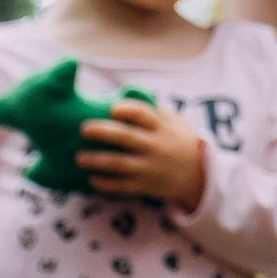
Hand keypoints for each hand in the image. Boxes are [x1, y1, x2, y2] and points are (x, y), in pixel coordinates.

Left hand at [75, 98, 207, 209]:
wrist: (197, 176)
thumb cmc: (178, 142)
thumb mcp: (174, 122)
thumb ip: (154, 110)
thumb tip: (127, 91)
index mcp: (162, 128)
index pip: (144, 115)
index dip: (127, 110)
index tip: (112, 107)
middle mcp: (155, 147)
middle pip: (126, 138)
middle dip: (103, 132)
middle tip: (83, 128)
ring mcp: (149, 168)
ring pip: (119, 164)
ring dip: (97, 161)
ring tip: (79, 158)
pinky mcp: (144, 186)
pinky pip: (122, 186)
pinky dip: (106, 184)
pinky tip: (91, 179)